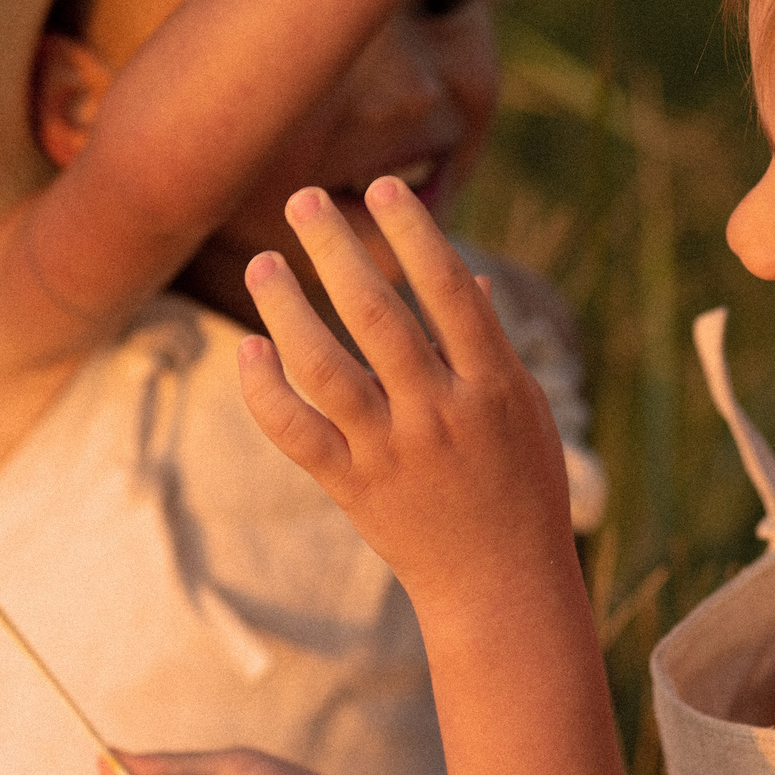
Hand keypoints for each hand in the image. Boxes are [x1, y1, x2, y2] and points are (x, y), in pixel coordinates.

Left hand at [237, 177, 581, 611]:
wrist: (503, 587)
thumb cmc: (523, 488)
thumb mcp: (525, 411)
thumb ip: (490, 343)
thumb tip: (465, 275)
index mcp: (494, 385)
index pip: (448, 289)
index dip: (413, 232)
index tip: (382, 186)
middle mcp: (441, 413)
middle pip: (376, 315)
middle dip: (335, 249)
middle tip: (303, 201)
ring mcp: (394, 452)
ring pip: (326, 367)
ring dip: (287, 309)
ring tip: (262, 264)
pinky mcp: (354, 487)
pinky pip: (298, 432)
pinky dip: (267, 390)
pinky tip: (249, 348)